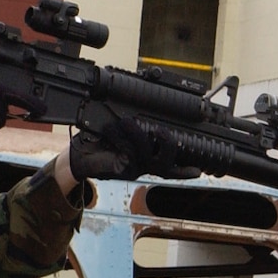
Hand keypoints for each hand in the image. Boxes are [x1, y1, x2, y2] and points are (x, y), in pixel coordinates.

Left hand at [68, 116, 191, 181]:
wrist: (78, 156)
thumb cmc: (100, 141)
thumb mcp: (119, 132)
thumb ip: (134, 125)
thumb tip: (141, 107)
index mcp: (148, 158)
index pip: (172, 166)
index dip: (185, 169)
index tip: (199, 169)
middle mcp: (144, 166)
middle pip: (167, 166)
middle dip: (168, 146)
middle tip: (162, 131)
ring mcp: (133, 170)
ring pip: (147, 157)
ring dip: (138, 136)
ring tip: (126, 122)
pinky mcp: (120, 170)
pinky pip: (127, 154)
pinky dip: (120, 138)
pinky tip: (111, 130)